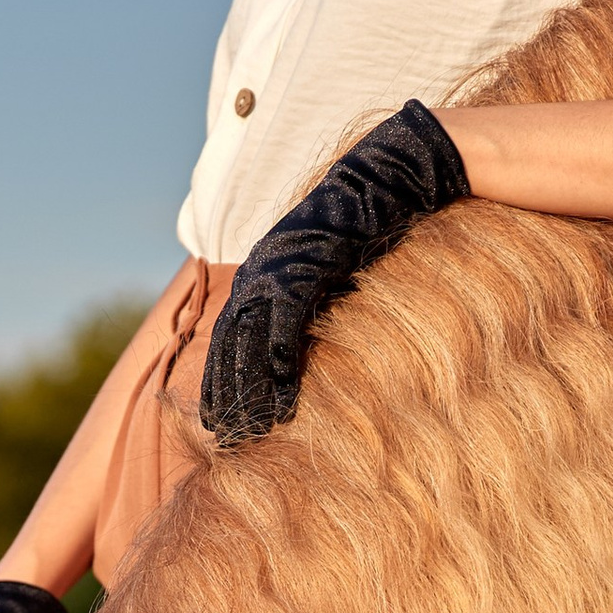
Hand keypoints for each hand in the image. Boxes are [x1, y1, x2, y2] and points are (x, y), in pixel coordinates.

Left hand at [200, 101, 470, 443]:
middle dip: (227, 390)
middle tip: (226, 435)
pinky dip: (280, 358)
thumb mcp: (335, 271)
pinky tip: (281, 394)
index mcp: (264, 271)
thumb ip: (314, 302)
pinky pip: (286, 319)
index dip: (223, 376)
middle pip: (232, 340)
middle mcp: (261, 268)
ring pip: (251, 335)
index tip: (219, 417)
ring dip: (250, 385)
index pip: (233, 333)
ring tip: (251, 426)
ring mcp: (279, 264)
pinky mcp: (304, 263)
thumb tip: (308, 343)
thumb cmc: (370, 226)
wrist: (392, 177)